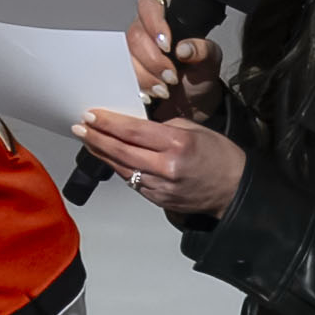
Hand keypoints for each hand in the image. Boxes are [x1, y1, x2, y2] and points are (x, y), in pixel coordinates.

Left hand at [71, 109, 246, 217]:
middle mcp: (166, 167)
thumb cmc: (220, 156)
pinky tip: (107, 157)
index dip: (108, 123)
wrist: (235, 190)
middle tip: (79, 127)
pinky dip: (118, 167)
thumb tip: (135, 126)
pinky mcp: (157, 199)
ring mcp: (160, 187)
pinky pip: (131, 181)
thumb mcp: (195, 130)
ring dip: (101, 153)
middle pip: (121, 150)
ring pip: (122, 168)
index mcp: (177, 145)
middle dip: (96, 137)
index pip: (133, 131)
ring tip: (87, 139)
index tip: (91, 115)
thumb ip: (163, 128)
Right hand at [123, 0, 225, 123]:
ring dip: (145, 77)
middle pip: (135, 36)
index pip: (149, 6)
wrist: (191, 106)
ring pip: (125, 58)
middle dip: (152, 60)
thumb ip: (203, 50)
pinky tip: (149, 95)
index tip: (167, 46)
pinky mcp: (124, 75)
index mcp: (164, 22)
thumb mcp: (210, 62)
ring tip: (164, 90)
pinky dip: (136, 88)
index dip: (154, 23)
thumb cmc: (199, 78)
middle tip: (171, 76)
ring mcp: (131, 55)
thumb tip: (184, 48)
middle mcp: (143, 34)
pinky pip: (119, 77)